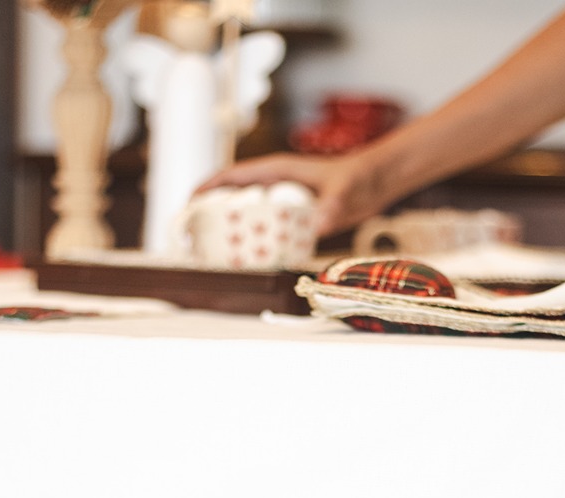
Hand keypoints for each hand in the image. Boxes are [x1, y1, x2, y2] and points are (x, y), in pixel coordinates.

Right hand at [195, 149, 391, 237]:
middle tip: (192, 238)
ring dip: (229, 230)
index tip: (188, 204)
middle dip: (209, 213)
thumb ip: (332, 206)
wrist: (376, 182)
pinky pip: (266, 228)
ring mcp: (282, 199)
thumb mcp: (344, 192)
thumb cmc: (359, 178)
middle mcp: (275, 184)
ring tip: (211, 253)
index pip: (233, 176)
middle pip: (232, 196)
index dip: (208, 188)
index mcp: (277, 170)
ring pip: (246, 214)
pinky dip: (253, 242)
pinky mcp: (292, 215)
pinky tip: (248, 260)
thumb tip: (320, 224)